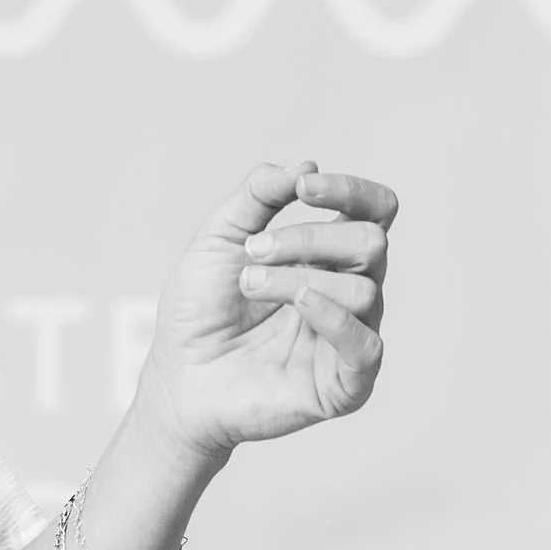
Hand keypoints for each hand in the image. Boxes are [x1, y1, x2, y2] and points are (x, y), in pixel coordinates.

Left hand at [139, 160, 395, 463]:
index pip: (374, 211)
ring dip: (295, 278)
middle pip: (371, 242)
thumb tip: (307, 165)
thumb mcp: (218, 238)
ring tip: (248, 285)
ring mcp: (351, 338)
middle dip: (308, 236)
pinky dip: (332, 317)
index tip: (302, 188)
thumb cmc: (199, 310)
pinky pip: (366, 346)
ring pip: (363, 289)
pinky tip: (297, 304)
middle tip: (252, 251)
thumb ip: (258, 196)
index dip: (349, 191)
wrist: (176, 377)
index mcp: (329, 256)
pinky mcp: (346, 384)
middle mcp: (349, 293)